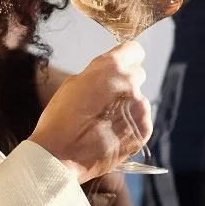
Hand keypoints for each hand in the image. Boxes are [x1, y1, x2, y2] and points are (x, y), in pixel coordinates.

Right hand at [29, 42, 150, 181]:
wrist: (61, 156)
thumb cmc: (60, 118)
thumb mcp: (73, 83)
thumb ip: (96, 75)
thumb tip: (107, 75)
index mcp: (112, 67)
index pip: (134, 50)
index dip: (126, 57)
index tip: (119, 65)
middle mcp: (131, 84)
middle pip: (137, 74)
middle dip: (125, 82)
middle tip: (106, 98)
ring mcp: (140, 108)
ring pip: (138, 100)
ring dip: (127, 106)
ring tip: (105, 121)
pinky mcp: (144, 130)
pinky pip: (141, 120)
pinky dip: (131, 125)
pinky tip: (112, 133)